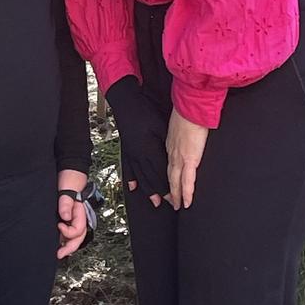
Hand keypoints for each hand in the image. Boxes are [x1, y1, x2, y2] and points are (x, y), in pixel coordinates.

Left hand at [57, 169, 87, 259]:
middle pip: (79, 237)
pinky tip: (58, 241)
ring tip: (58, 251)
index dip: (68, 232)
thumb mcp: (67, 189)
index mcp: (81, 212)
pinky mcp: (68, 216)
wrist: (68, 171)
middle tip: (60, 254)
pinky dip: (64, 237)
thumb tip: (65, 217)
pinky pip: (68, 230)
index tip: (59, 225)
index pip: (78, 229)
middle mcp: (79, 217)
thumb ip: (66, 203)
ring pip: (74, 236)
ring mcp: (74, 217)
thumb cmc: (69, 178)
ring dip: (67, 244)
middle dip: (70, 247)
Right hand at [106, 76, 166, 207]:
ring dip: (148, 189)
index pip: (162, 172)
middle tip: (169, 202)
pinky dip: (131, 178)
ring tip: (154, 200)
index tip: (177, 195)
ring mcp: (131, 152)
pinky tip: (132, 187)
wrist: (125, 102)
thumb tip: (180, 155)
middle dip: (161, 192)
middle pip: (151, 177)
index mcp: (149, 149)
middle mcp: (139, 154)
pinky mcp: (126, 148)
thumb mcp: (161, 125)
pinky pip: (129, 167)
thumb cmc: (143, 111)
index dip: (170, 185)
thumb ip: (169, 143)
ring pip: (140, 175)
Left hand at [165, 108, 208, 209]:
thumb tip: (190, 134)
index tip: (169, 183)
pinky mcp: (190, 159)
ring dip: (176, 195)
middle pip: (169, 175)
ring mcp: (180, 157)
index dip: (169, 174)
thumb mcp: (182, 124)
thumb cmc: (189, 112)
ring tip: (177, 206)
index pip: (169, 163)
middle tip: (170, 202)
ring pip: (176, 181)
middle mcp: (172, 152)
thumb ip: (184, 132)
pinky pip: (188, 181)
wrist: (191, 107)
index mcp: (171, 143)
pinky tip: (187, 203)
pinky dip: (187, 193)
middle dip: (169, 189)